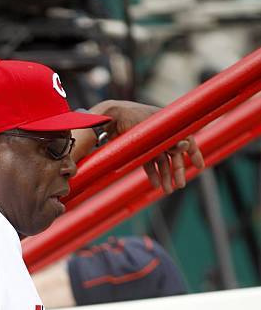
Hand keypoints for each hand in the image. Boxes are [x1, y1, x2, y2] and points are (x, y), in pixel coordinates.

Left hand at [87, 100, 204, 193]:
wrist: (109, 118)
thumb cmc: (132, 118)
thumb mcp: (152, 130)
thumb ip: (169, 140)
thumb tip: (186, 146)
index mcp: (169, 125)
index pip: (186, 140)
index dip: (194, 153)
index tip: (199, 167)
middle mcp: (161, 134)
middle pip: (174, 155)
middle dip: (178, 171)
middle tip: (180, 185)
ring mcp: (150, 142)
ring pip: (162, 161)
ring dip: (165, 176)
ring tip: (167, 190)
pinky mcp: (139, 148)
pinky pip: (149, 163)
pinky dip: (152, 173)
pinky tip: (155, 184)